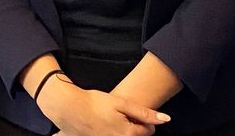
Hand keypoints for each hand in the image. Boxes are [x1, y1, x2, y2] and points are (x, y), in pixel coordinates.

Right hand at [38, 77, 169, 135]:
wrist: (68, 108)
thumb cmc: (94, 103)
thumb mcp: (121, 103)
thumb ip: (144, 112)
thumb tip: (166, 119)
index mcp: (128, 133)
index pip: (148, 132)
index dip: (145, 120)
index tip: (135, 113)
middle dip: (134, 127)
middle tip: (124, 116)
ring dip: (123, 131)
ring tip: (112, 120)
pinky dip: (111, 132)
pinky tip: (103, 125)